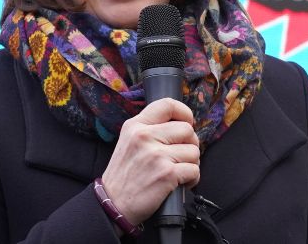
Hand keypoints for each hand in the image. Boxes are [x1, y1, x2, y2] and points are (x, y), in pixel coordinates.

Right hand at [101, 98, 200, 225]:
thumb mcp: (128, 141)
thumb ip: (150, 129)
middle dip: (190, 144)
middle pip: (187, 129)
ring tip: (179, 171)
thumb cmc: (124, 175)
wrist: (113, 204)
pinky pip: (194, 170)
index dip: (184, 113)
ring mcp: (156, 155)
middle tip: (182, 156)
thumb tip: (181, 125)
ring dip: (191, 163)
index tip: (187, 123)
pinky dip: (192, 179)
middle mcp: (145, 136)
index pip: (167, 104)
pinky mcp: (166, 173)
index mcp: (135, 125)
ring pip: (194, 151)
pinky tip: (181, 183)